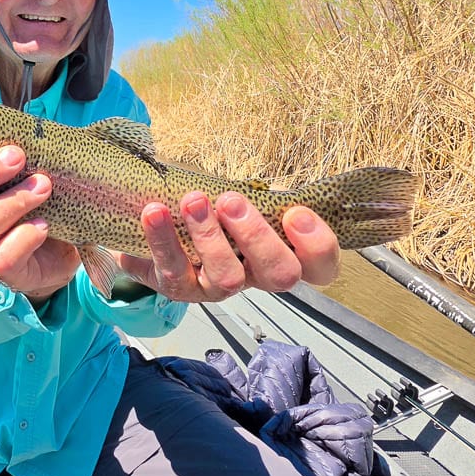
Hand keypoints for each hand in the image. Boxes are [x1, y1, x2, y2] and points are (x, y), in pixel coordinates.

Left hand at [116, 191, 339, 302]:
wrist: (155, 235)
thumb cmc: (211, 215)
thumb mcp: (241, 202)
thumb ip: (261, 197)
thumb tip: (273, 186)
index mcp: (279, 255)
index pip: (320, 267)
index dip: (317, 246)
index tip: (295, 213)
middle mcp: (253, 277)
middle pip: (279, 275)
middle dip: (258, 236)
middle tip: (231, 201)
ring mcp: (217, 288)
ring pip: (227, 278)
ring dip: (210, 237)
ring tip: (192, 201)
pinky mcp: (179, 289)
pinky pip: (174, 270)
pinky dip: (163, 239)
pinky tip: (154, 212)